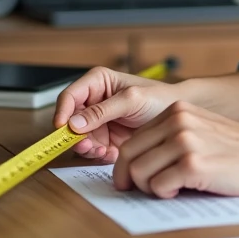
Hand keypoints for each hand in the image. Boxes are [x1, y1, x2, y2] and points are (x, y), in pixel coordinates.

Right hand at [53, 67, 182, 164]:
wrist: (176, 118)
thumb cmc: (158, 98)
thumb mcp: (132, 100)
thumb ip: (103, 110)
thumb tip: (74, 122)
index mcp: (97, 83)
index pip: (69, 96)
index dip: (62, 112)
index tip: (63, 128)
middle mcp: (94, 102)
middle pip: (71, 121)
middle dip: (75, 135)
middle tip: (86, 146)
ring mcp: (98, 122)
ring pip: (79, 138)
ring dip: (87, 147)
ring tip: (101, 151)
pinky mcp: (105, 138)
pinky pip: (92, 149)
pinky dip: (97, 154)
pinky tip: (109, 154)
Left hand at [114, 101, 238, 198]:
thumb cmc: (237, 149)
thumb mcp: (201, 128)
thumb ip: (171, 136)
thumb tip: (135, 161)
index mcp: (176, 111)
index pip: (132, 140)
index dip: (126, 165)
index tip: (129, 180)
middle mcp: (177, 122)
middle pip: (128, 156)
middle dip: (130, 179)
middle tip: (141, 191)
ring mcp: (184, 142)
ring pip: (139, 173)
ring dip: (149, 188)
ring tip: (170, 188)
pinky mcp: (193, 165)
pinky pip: (158, 186)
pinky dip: (164, 194)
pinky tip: (180, 190)